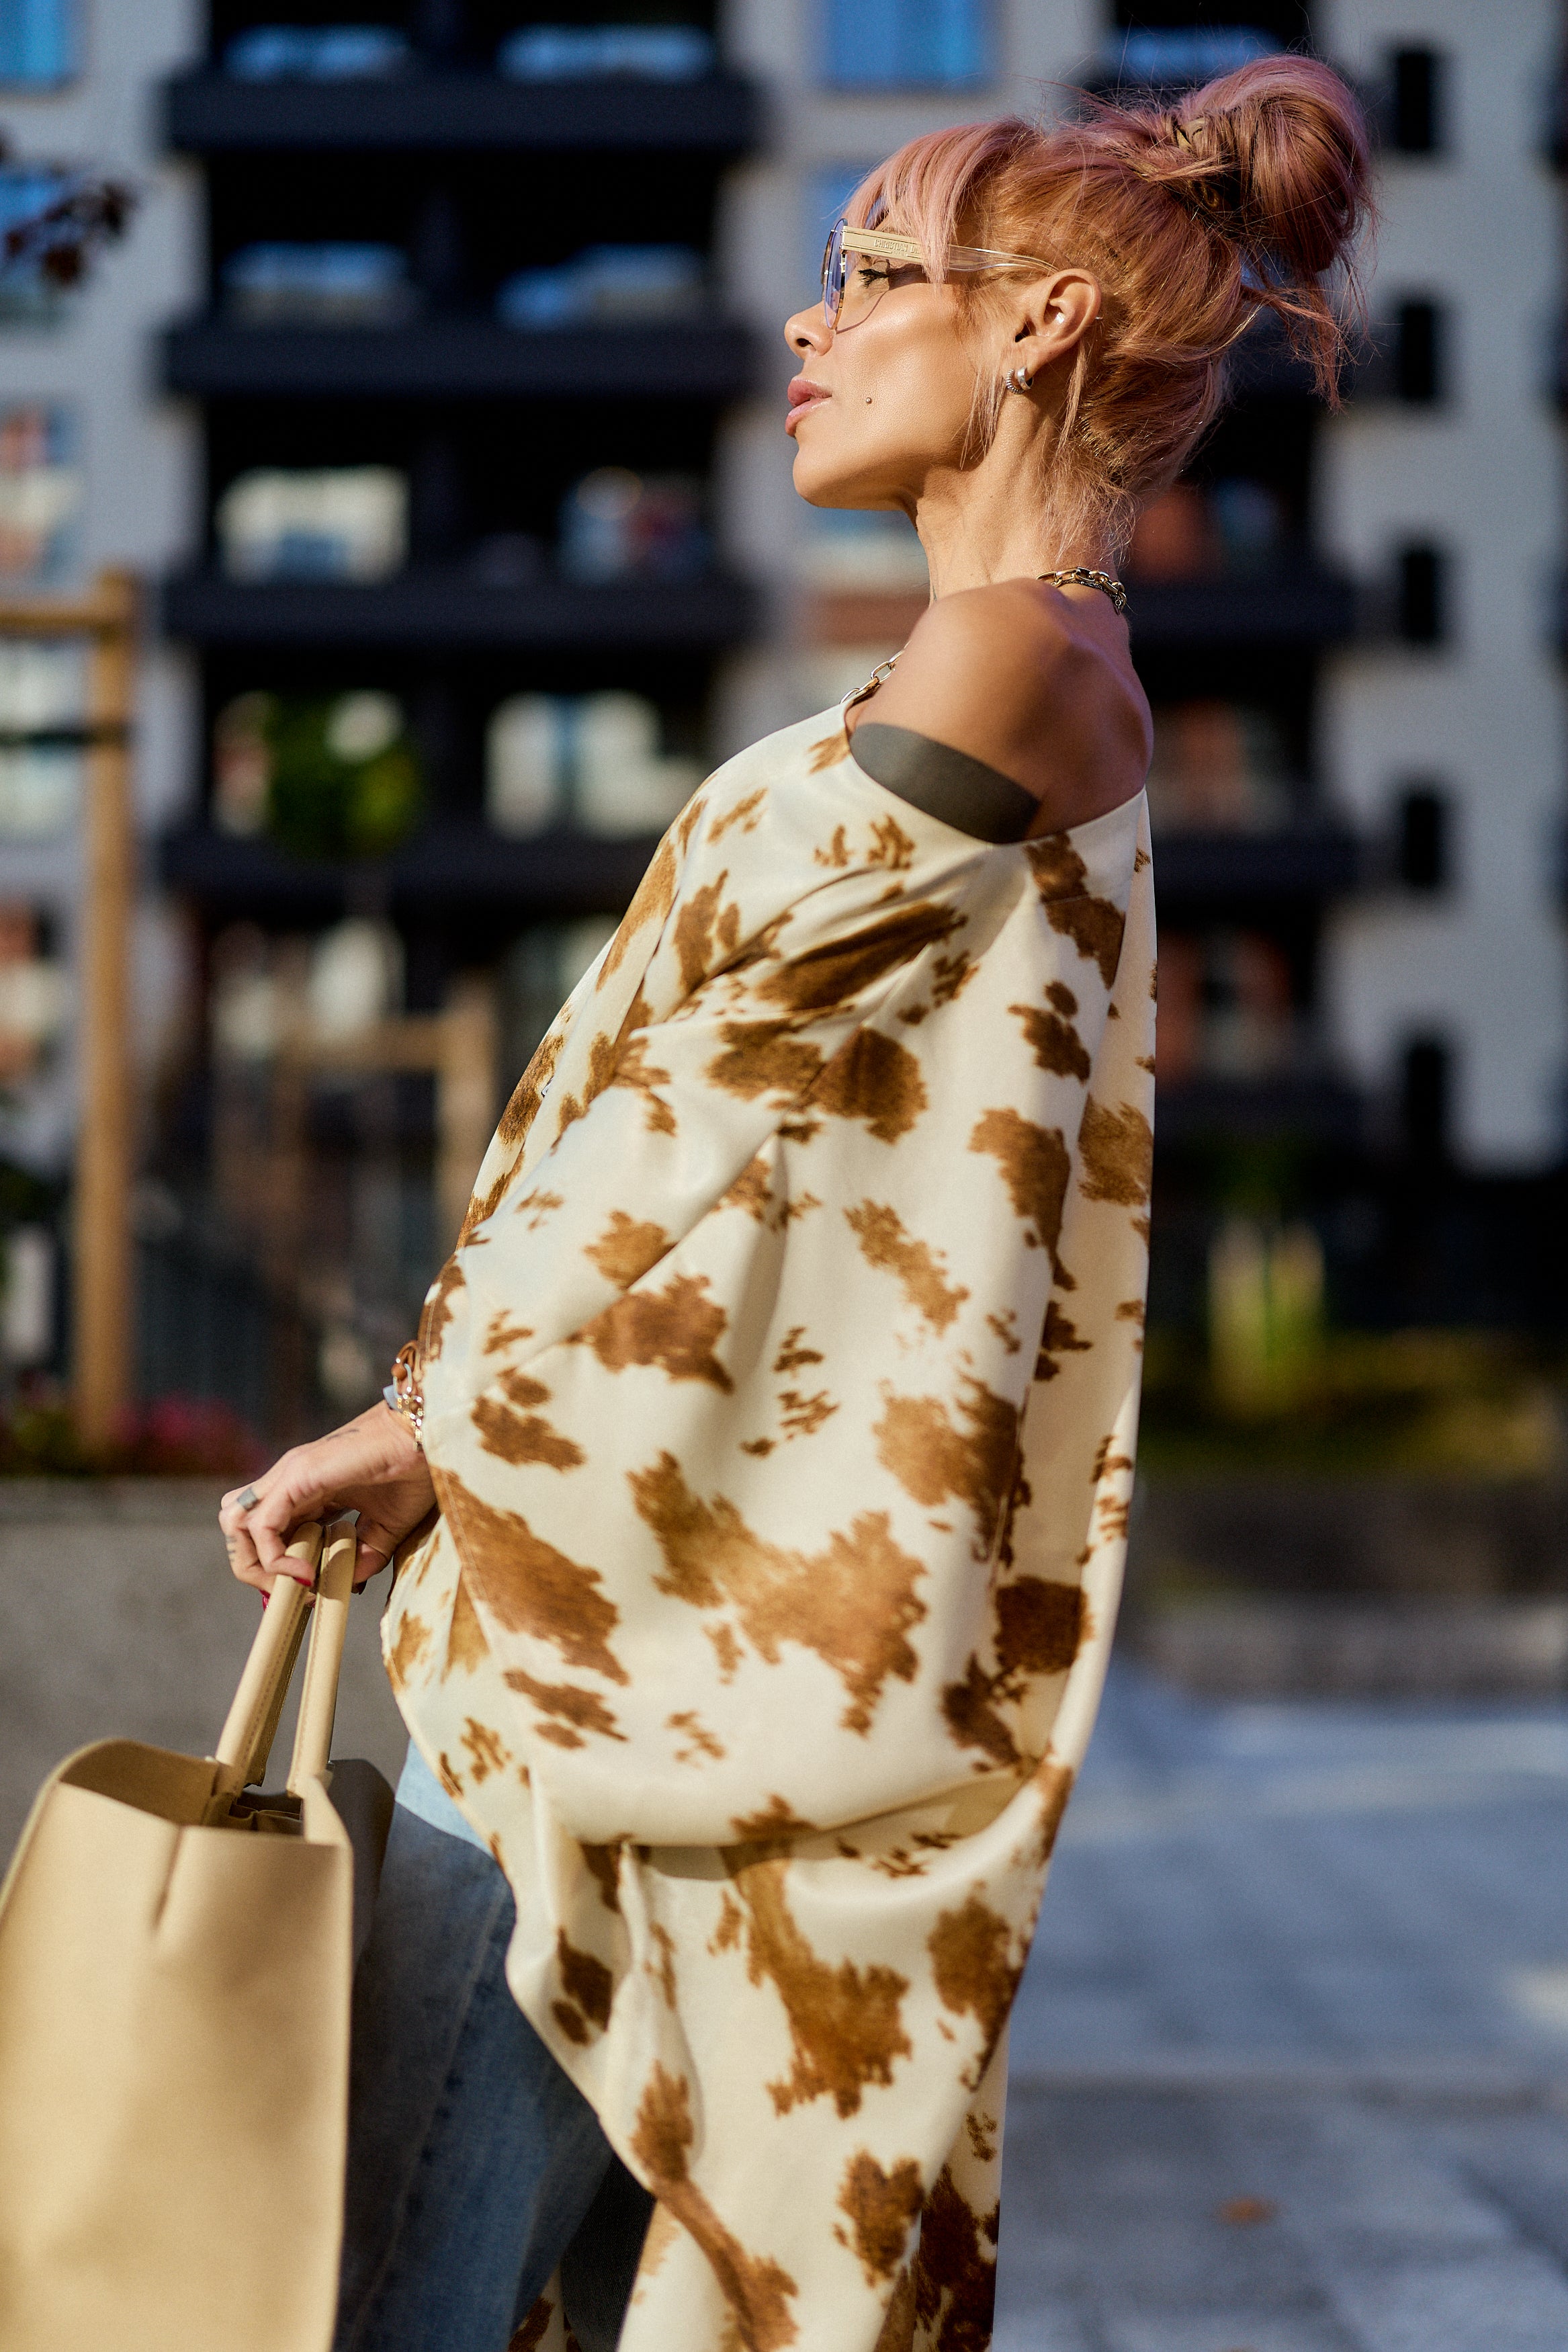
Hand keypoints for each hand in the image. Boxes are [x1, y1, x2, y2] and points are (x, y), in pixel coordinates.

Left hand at [220, 1403, 435, 1592]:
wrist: (428, 1438)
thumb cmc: (412, 1473)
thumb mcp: (386, 1527)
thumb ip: (364, 1554)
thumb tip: (344, 1584)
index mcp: (306, 1488)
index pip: (264, 1529)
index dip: (275, 1566)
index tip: (307, 1589)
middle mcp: (289, 1480)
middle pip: (238, 1526)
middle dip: (254, 1567)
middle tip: (290, 1592)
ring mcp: (289, 1475)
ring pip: (235, 1522)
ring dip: (255, 1562)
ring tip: (293, 1582)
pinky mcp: (297, 1476)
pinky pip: (261, 1524)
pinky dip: (273, 1557)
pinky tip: (305, 1573)